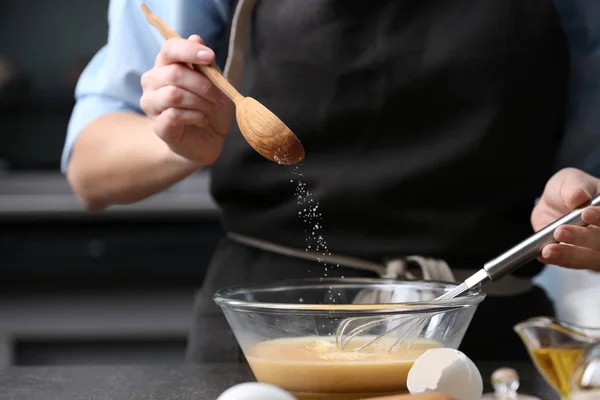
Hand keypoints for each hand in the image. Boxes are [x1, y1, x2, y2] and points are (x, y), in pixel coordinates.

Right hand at [140, 35, 232, 164]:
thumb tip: (196, 37)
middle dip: (203, 85)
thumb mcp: (215, 83)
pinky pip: (175, 115)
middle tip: (220, 97)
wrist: (209, 140)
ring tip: (211, 109)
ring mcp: (151, 104)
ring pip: (174, 95)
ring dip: (201, 102)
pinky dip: (196, 116)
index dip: (189, 50)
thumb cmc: (210, 108)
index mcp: (166, 66)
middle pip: (174, 73)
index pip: (169, 48)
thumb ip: (206, 64)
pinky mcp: (158, 126)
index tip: (210, 57)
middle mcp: (153, 82)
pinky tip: (202, 120)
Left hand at [531, 168, 599, 268]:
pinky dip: (558, 260)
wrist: (554, 203)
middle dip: (583, 238)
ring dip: (569, 255)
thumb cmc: (569, 189)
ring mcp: (597, 248)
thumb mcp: (570, 181)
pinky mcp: (582, 259)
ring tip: (549, 249)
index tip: (586, 213)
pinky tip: (544, 255)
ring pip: (590, 258)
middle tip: (560, 231)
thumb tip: (578, 198)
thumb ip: (575, 188)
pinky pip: (573, 264)